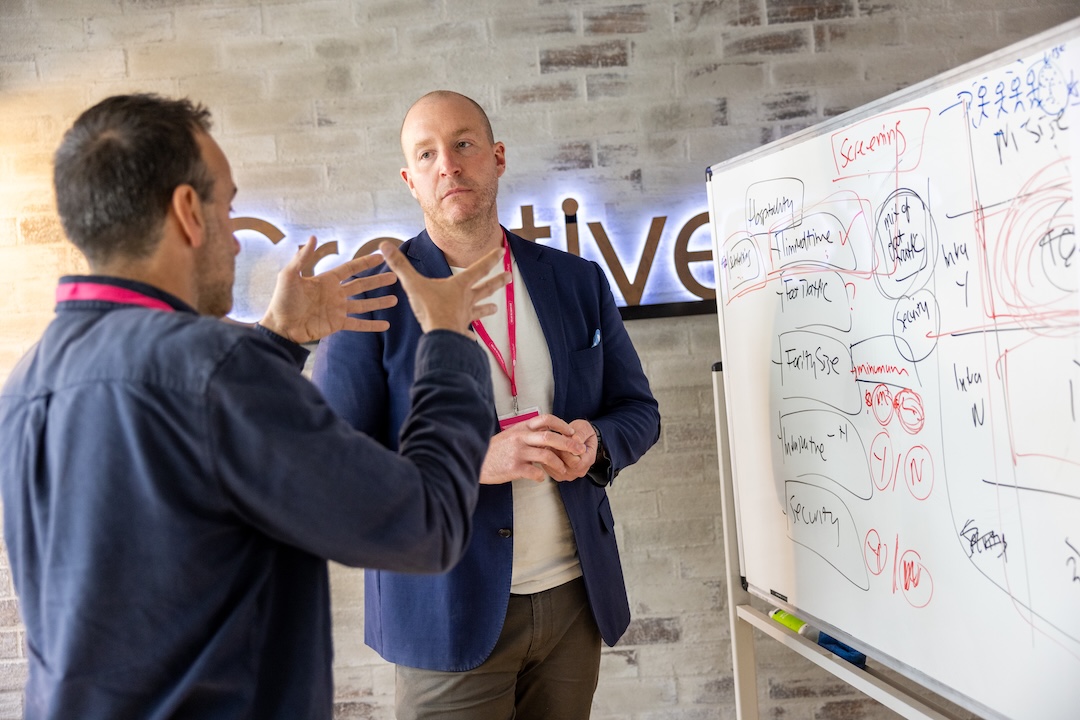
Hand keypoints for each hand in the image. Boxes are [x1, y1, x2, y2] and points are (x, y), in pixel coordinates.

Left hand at [259, 236, 398, 342]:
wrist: (280, 327)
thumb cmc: (282, 300)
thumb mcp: (289, 275)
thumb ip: (302, 258)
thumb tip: (313, 237)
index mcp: (326, 280)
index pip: (350, 268)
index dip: (365, 262)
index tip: (380, 256)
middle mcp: (335, 293)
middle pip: (361, 285)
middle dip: (378, 281)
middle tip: (395, 277)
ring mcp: (337, 309)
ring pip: (364, 304)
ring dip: (379, 302)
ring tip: (395, 299)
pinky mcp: (337, 324)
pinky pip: (358, 324)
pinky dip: (371, 325)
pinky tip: (385, 325)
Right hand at [379, 240, 508, 335]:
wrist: (440, 335)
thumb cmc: (430, 308)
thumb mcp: (412, 284)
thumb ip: (399, 265)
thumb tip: (383, 245)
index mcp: (459, 286)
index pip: (478, 269)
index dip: (490, 259)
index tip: (502, 252)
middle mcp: (466, 300)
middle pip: (485, 288)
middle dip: (497, 281)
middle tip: (509, 276)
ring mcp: (465, 316)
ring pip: (479, 310)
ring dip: (487, 308)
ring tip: (496, 308)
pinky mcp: (460, 331)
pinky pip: (466, 334)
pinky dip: (468, 337)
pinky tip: (471, 340)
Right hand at [479, 414, 587, 484]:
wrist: (475, 461)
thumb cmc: (494, 450)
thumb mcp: (510, 435)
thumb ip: (527, 433)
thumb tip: (547, 435)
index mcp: (521, 427)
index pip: (546, 420)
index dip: (561, 425)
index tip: (571, 433)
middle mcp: (520, 437)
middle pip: (550, 437)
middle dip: (569, 444)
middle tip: (579, 451)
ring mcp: (517, 452)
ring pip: (546, 455)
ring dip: (559, 464)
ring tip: (562, 470)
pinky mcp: (514, 468)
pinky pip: (535, 472)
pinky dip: (542, 476)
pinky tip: (542, 478)